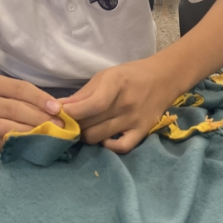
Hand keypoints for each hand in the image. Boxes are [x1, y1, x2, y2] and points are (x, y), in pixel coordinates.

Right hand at [0, 74, 65, 155]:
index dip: (40, 98)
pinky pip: (3, 141)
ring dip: (32, 131)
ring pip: (8, 126)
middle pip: (15, 108)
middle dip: (40, 117)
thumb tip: (58, 109)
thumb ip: (28, 100)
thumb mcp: (7, 95)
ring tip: (49, 134)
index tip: (58, 109)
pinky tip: (33, 143)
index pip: (20, 88)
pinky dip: (21, 143)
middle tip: (59, 125)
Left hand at [50, 58, 170, 153]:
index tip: (58, 114)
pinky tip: (103, 139)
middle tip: (67, 123)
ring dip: (85, 135)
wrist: (165, 78)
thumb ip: (84, 93)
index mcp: (116, 83)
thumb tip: (58, 107)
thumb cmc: (130, 75)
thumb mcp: (106, 76)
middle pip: (90, 123)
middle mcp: (126, 104)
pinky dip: (108, 147)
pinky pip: (122, 148)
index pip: (92, 105)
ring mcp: (135, 120)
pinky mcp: (142, 132)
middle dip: (73, 124)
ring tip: (83, 129)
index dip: (72, 112)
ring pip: (99, 137)